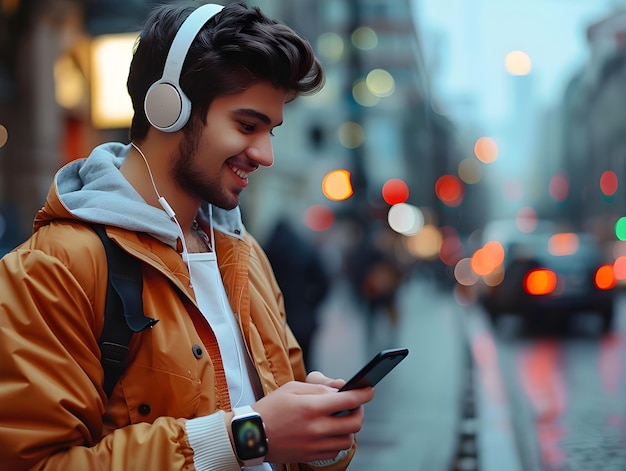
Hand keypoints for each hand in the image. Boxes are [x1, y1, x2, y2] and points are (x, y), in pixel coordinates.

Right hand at [252, 376, 373, 463]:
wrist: (252, 435)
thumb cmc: (271, 408)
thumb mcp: (292, 388)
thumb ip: (319, 387)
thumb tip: (341, 387)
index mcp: (312, 407)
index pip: (349, 400)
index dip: (364, 393)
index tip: (369, 389)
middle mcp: (316, 428)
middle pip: (355, 422)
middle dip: (359, 411)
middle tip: (354, 405)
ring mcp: (315, 445)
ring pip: (348, 439)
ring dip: (349, 427)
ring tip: (340, 419)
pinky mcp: (312, 456)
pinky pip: (336, 451)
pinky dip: (338, 440)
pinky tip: (330, 432)